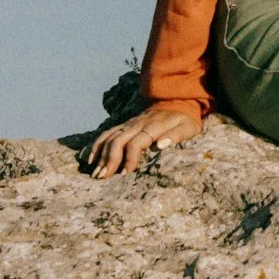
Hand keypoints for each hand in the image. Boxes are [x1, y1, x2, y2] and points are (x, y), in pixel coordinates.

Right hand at [85, 106, 202, 177]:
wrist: (178, 101)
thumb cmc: (185, 120)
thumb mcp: (188, 128)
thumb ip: (176, 135)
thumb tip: (161, 144)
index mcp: (153, 126)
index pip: (136, 142)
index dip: (130, 158)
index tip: (125, 173)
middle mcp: (138, 124)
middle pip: (118, 140)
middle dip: (109, 159)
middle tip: (102, 177)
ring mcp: (129, 123)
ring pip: (110, 137)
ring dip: (101, 154)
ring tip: (95, 172)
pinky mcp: (125, 125)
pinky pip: (107, 133)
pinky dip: (97, 144)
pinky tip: (90, 158)